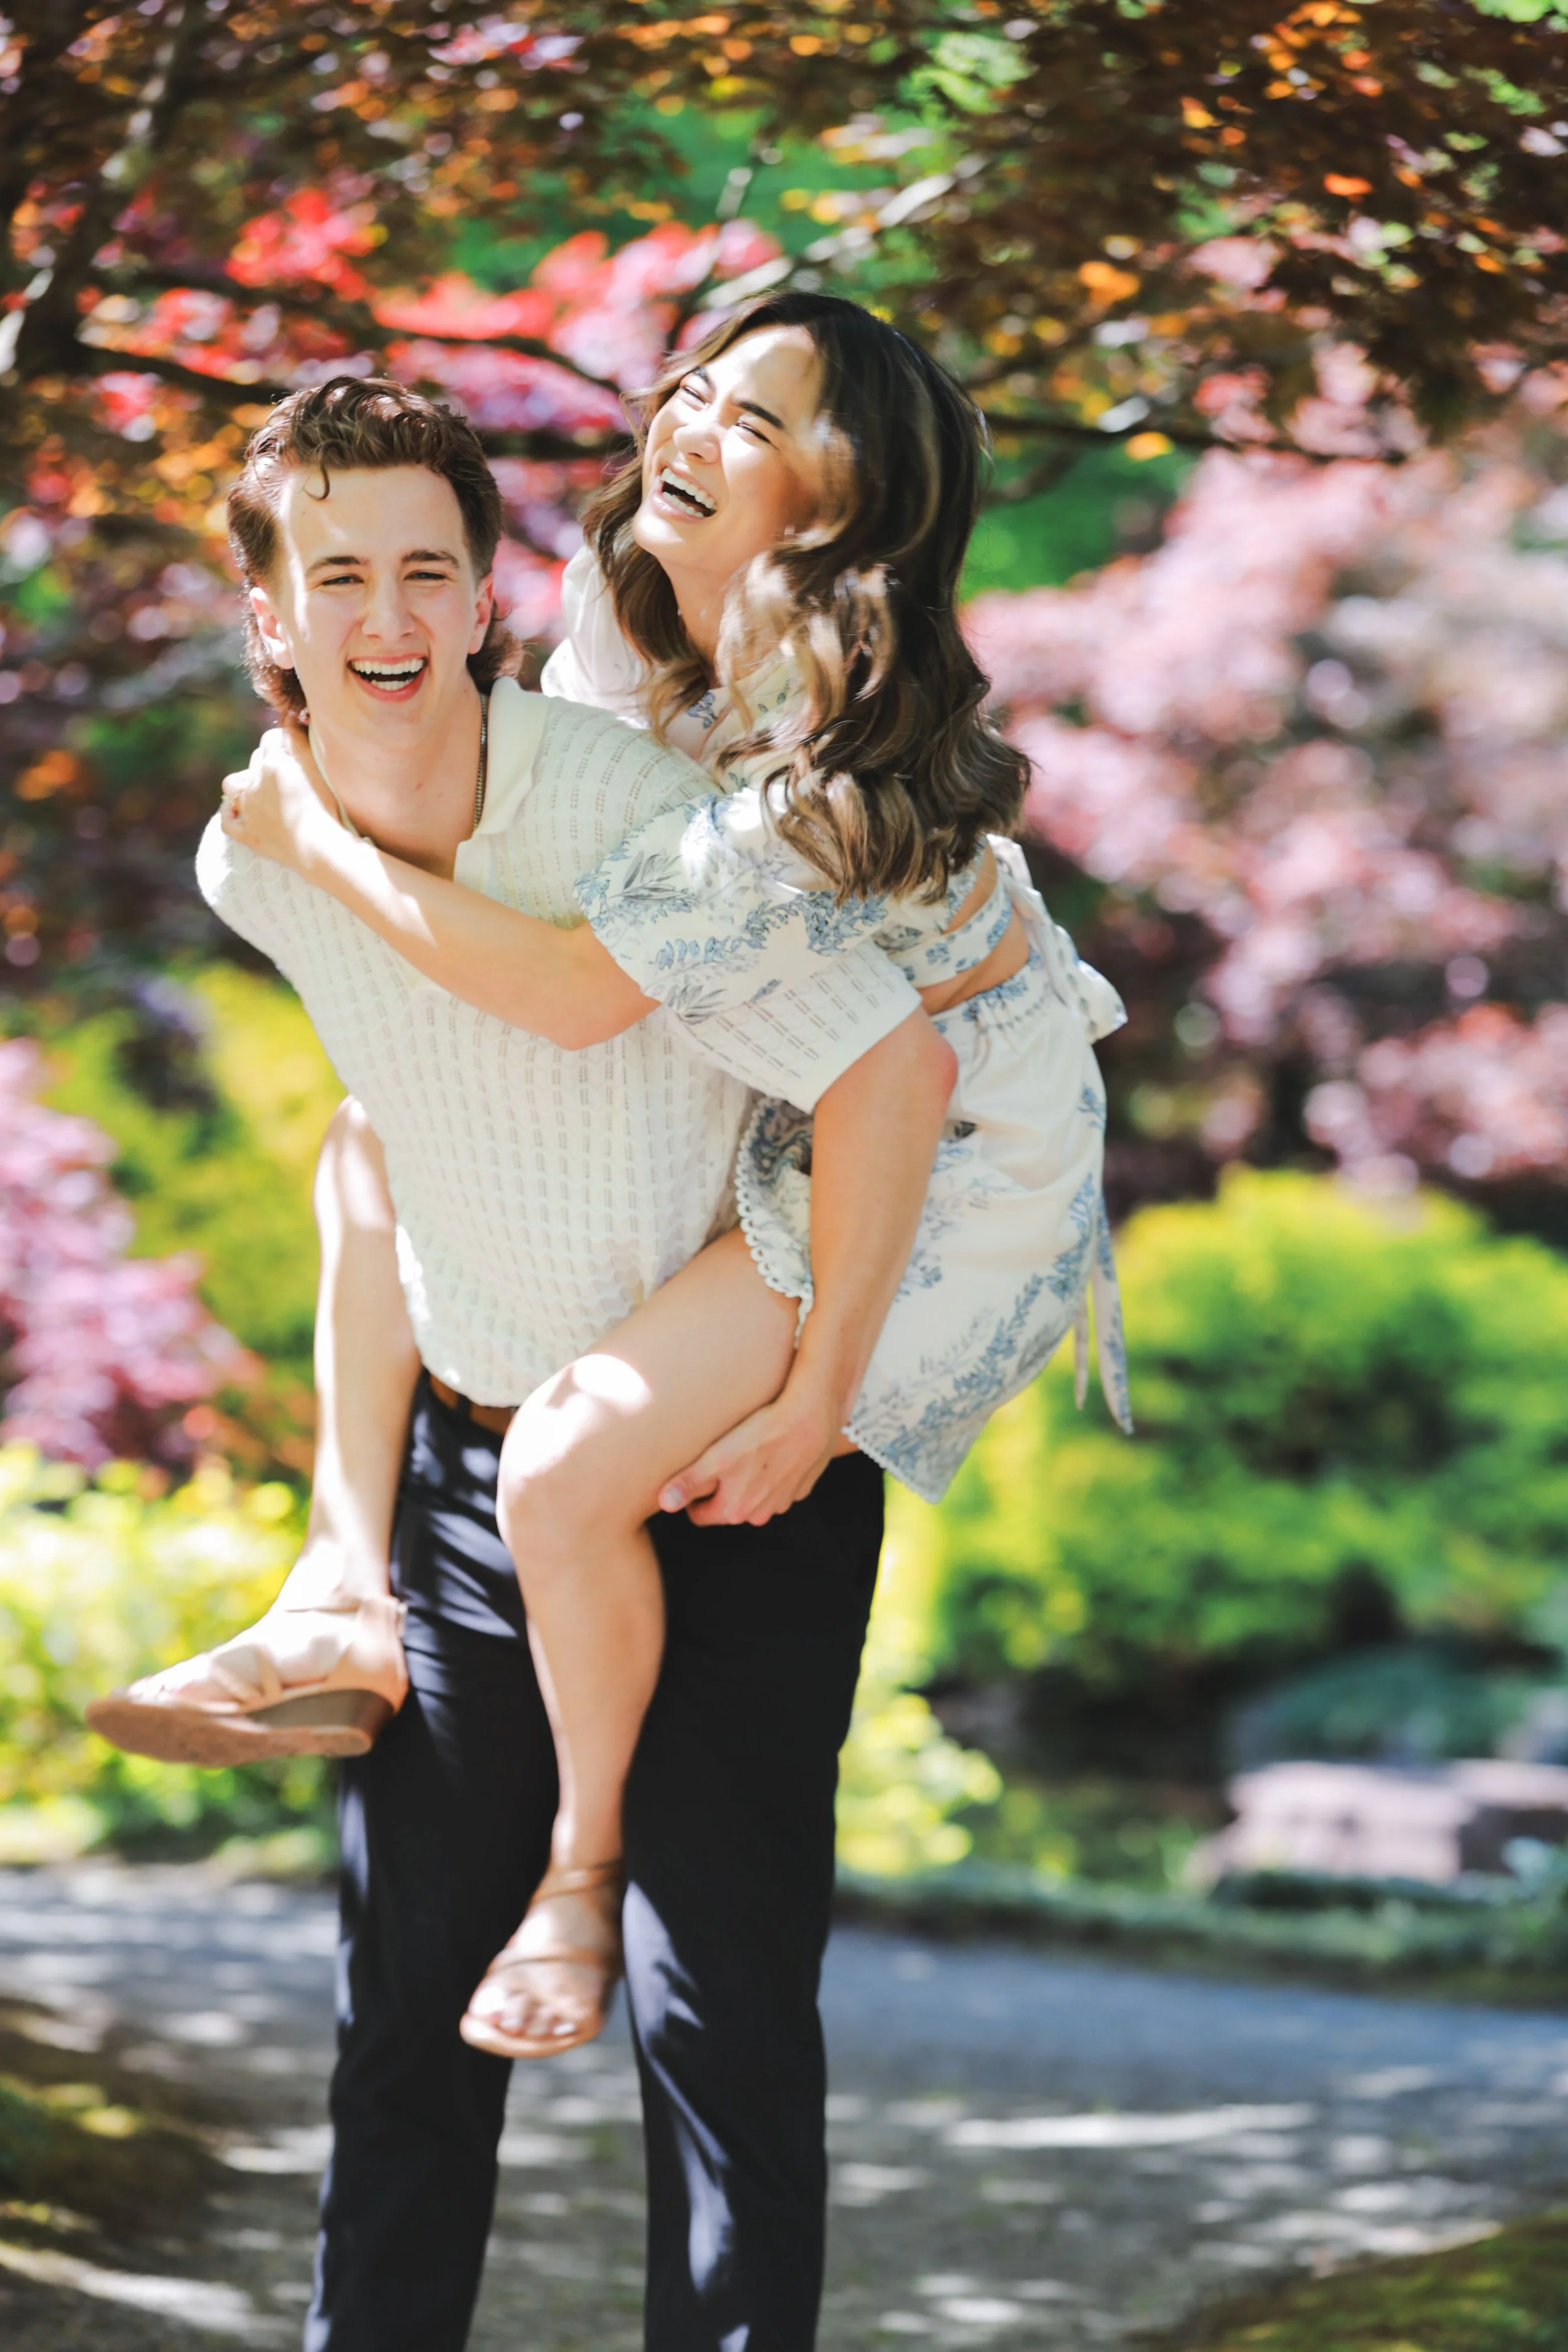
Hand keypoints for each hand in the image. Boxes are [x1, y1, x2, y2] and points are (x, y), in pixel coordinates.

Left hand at [221, 725, 337, 871]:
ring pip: (234, 785)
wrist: (319, 847)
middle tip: (290, 772)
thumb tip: (290, 715)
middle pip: (256, 759)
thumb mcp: (317, 764)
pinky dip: (230, 813)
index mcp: (273, 763)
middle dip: (268, 760)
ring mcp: (249, 810)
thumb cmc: (325, 805)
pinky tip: (236, 811)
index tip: (296, 747)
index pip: (271, 738)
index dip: (283, 741)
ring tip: (260, 788)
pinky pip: (228, 822)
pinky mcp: (250, 835)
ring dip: (243, 781)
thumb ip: (300, 738)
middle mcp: (255, 783)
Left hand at [659, 1379, 844, 1527]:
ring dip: (747, 1482)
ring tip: (747, 1453)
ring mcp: (782, 1503)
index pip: (700, 1516)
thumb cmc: (761, 1435)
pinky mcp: (800, 1488)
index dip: (692, 1497)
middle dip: (721, 1489)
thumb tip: (663, 1505)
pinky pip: (777, 1488)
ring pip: (753, 1498)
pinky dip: (771, 1475)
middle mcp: (759, 1514)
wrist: (810, 1419)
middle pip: (727, 1507)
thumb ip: (689, 1483)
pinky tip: (772, 1452)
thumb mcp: (718, 1457)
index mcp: (734, 1510)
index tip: (694, 1475)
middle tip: (720, 1459)